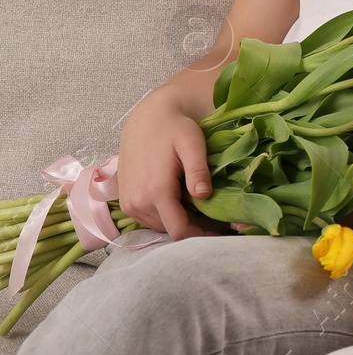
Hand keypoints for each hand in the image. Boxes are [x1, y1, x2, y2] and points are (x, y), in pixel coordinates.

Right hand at [115, 89, 222, 239]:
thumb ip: (198, 170)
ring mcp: (129, 204)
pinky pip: (150, 219)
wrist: (146, 118)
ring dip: (182, 223)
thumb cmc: (174, 128)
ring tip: (206, 212)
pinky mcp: (126, 201)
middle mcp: (137, 203)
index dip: (203, 235)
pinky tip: (185, 205)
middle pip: (171, 230)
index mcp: (155, 191)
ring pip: (160, 226)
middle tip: (222, 221)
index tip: (224, 233)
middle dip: (197, 229)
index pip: (179, 230)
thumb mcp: (192, 144)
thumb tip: (204, 196)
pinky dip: (168, 216)